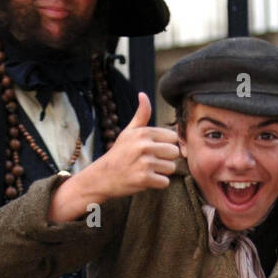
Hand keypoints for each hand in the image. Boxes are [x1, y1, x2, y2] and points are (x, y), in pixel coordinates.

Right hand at [48, 93, 179, 221]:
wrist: (102, 176)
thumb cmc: (119, 153)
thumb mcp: (128, 131)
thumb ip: (141, 115)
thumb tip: (143, 94)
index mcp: (143, 132)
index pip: (173, 137)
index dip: (166, 145)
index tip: (153, 149)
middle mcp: (144, 146)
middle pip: (175, 152)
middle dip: (166, 159)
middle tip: (151, 162)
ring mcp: (144, 163)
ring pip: (171, 168)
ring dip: (161, 172)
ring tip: (146, 170)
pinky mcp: (144, 179)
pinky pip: (165, 182)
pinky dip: (157, 183)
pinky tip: (145, 179)